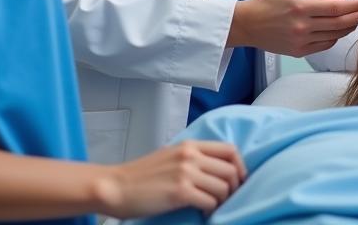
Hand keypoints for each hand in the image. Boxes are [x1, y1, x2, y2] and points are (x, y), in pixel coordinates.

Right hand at [96, 140, 245, 217]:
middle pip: (231, 170)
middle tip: (225, 199)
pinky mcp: (179, 192)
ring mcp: (186, 173)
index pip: (229, 150)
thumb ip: (193, 158)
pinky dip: (210, 209)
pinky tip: (202, 212)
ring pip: (223, 187)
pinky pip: (209, 201)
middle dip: (233, 188)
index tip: (238, 181)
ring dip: (221, 200)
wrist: (117, 187)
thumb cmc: (142, 176)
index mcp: (190, 145)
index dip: (240, 166)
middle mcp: (191, 155)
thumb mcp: (171, 157)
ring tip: (211, 206)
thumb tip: (216, 170)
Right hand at [230, 0, 357, 55]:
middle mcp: (302, 26)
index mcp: (300, 7)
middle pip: (339, 23)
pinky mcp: (299, 52)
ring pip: (334, 35)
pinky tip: (342, 29)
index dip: (354, 5)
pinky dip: (336, 36)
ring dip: (350, 27)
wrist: (249, 24)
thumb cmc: (270, 2)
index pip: (335, 8)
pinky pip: (325, 44)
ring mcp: (300, 41)